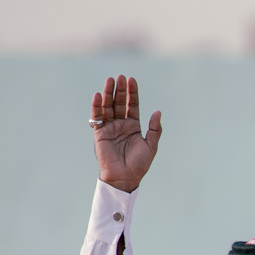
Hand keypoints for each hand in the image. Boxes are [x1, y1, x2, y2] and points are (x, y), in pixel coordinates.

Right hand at [92, 75, 161, 192]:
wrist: (124, 177)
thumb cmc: (139, 164)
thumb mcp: (151, 145)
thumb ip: (155, 129)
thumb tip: (158, 112)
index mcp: (133, 126)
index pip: (132, 105)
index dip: (132, 93)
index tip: (132, 80)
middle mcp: (121, 124)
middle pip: (120, 103)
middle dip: (120, 90)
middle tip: (120, 76)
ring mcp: (110, 127)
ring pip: (108, 107)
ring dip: (108, 93)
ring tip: (110, 80)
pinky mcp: (99, 133)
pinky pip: (97, 117)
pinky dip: (97, 106)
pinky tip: (98, 96)